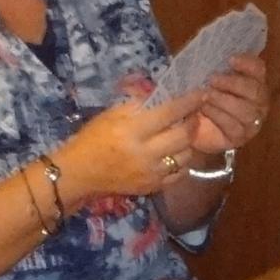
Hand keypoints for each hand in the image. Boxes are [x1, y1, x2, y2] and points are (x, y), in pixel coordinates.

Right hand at [54, 88, 211, 204]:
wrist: (79, 173)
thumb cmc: (92, 139)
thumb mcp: (111, 114)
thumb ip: (138, 104)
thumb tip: (163, 93)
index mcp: (132, 131)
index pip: (169, 113)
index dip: (188, 102)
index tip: (201, 94)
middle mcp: (145, 153)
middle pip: (183, 136)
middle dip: (194, 122)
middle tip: (195, 113)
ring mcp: (151, 173)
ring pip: (185, 156)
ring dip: (189, 142)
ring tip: (186, 133)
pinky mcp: (152, 187)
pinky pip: (179, 174)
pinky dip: (182, 162)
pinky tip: (177, 153)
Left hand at [183, 48, 270, 159]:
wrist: (190, 125)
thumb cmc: (202, 96)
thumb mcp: (206, 79)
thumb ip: (215, 68)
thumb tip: (211, 56)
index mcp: (253, 82)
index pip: (259, 70)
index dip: (248, 64)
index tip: (230, 59)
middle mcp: (258, 102)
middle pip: (256, 91)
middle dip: (234, 84)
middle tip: (213, 79)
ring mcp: (252, 121)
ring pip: (246, 111)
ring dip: (224, 101)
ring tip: (206, 96)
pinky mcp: (241, 138)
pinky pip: (235, 127)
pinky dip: (219, 116)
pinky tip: (205, 109)